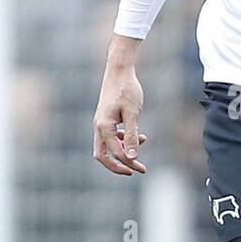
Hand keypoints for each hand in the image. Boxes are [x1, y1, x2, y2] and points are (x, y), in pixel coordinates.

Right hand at [93, 44, 147, 175]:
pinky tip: (140, 136)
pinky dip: (124, 140)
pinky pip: (112, 136)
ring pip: (107, 146)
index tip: (142, 169)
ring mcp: (101, 123)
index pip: (115, 153)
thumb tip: (132, 157)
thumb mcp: (133, 114)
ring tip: (142, 149)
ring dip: (123, 151)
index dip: (129, 163)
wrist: (119, 71)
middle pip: (103, 155)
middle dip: (119, 165)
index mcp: (103, 127)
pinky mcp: (106, 119)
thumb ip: (132, 136)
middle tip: (136, 170)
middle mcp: (98, 127)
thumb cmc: (127, 90)